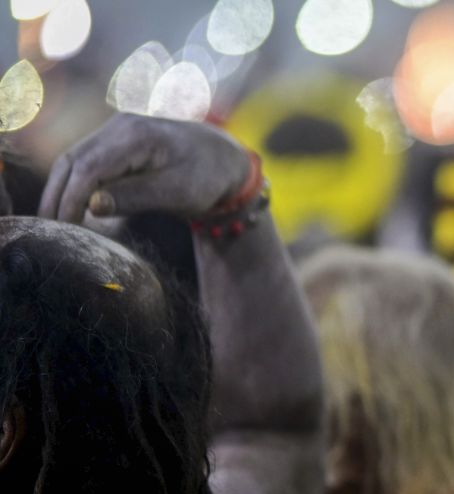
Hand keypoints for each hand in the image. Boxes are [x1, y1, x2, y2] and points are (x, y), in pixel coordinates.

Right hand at [39, 113, 248, 222]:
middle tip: (48, 228)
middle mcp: (121, 126)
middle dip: (58, 194)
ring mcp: (117, 129)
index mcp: (137, 135)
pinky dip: (76, 182)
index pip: (89, 167)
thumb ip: (136, 196)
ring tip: (55, 221)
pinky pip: (87, 160)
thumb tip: (92, 205)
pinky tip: (71, 206)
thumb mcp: (179, 192)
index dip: (71, 198)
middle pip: (73, 159)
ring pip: (75, 159)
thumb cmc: (208, 177)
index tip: (64, 227)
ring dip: (62, 189)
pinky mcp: (117, 141)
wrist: (226, 159)